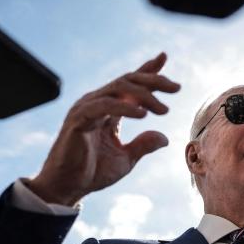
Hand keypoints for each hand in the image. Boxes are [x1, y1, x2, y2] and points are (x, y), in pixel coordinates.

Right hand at [27, 53, 180, 205]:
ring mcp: (86, 108)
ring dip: (145, 95)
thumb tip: (164, 137)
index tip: (163, 57)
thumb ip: (143, 145)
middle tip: (176, 88)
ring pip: (119, 88)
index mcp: (107, 109)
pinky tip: (142, 114)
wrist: (68, 187)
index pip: (129, 84)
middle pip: (128, 81)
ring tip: (163, 110)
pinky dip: (124, 107)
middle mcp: (96, 103)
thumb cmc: (92, 172)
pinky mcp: (79, 118)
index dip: (147, 70)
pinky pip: (105, 105)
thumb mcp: (126, 158)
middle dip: (153, 80)